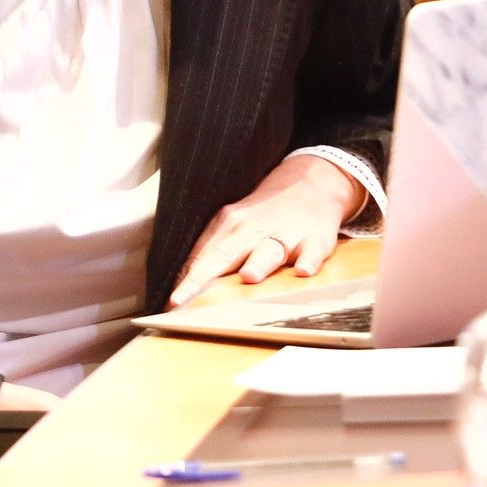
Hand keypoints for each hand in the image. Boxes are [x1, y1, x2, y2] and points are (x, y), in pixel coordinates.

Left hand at [167, 154, 364, 306]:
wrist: (310, 185)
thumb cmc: (265, 216)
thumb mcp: (234, 225)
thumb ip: (212, 253)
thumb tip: (183, 282)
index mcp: (229, 225)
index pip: (203, 257)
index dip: (187, 281)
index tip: (172, 301)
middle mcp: (253, 229)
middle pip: (226, 254)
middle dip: (205, 275)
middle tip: (187, 296)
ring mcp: (285, 235)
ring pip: (268, 252)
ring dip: (258, 264)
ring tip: (248, 277)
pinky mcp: (314, 240)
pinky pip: (312, 252)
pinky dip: (308, 261)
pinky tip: (302, 271)